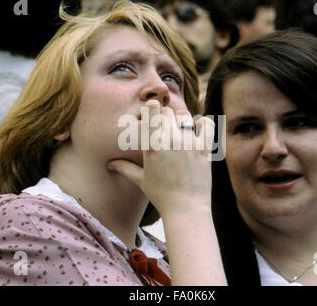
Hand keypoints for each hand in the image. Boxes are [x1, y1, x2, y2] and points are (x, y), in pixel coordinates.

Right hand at [107, 99, 214, 216]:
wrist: (185, 209)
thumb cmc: (161, 195)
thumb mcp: (141, 180)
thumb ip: (125, 168)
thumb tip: (109, 165)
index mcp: (152, 145)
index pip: (151, 110)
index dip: (152, 107)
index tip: (153, 109)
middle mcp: (169, 140)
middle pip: (168, 112)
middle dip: (166, 118)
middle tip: (167, 130)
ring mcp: (188, 143)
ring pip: (185, 116)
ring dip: (182, 121)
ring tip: (181, 133)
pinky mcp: (204, 148)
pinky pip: (207, 125)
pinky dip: (203, 125)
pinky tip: (199, 131)